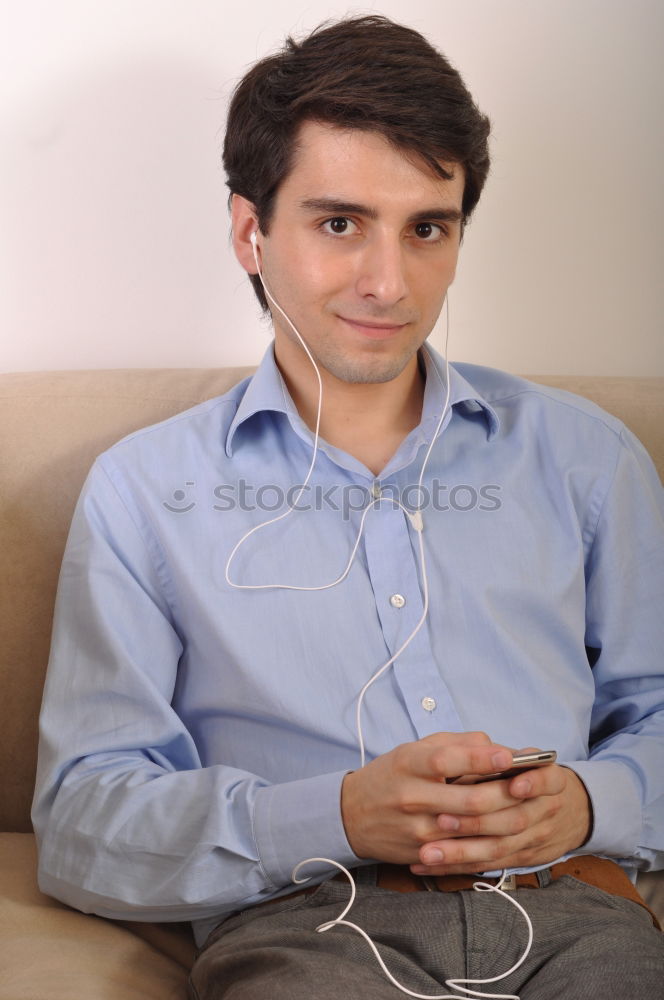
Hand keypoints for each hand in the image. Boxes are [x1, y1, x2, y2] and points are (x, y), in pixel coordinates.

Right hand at [340, 731, 517, 862]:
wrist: (351, 815)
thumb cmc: (391, 775)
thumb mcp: (414, 749)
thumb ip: (456, 744)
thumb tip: (495, 747)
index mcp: (409, 763)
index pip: (447, 759)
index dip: (481, 758)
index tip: (510, 754)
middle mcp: (412, 796)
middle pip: (470, 800)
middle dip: (507, 794)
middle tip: (532, 786)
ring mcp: (418, 829)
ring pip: (472, 830)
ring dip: (505, 820)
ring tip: (527, 809)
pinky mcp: (421, 853)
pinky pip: (463, 851)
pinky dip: (489, 841)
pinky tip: (507, 833)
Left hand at [410, 764, 592, 874]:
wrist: (571, 813)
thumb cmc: (533, 776)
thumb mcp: (529, 761)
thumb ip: (504, 755)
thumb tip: (475, 750)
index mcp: (551, 781)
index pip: (548, 780)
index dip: (533, 784)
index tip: (514, 785)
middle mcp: (546, 811)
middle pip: (515, 820)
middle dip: (476, 822)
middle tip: (441, 820)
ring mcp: (534, 839)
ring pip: (498, 849)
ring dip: (460, 852)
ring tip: (428, 851)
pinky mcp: (520, 859)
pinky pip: (487, 866)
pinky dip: (457, 867)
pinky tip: (428, 866)